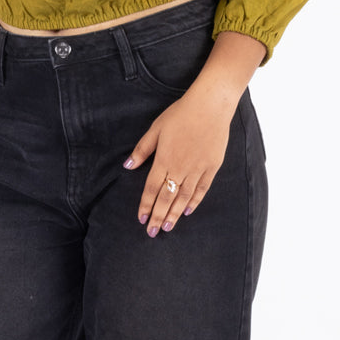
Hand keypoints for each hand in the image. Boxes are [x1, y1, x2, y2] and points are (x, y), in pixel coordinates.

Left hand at [123, 90, 234, 235]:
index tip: (142, 219)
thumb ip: (142, 149)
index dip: (146, 205)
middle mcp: (181, 168)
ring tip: (168, 227)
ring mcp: (198, 169)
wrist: (210, 106)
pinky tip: (188, 211)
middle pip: (167, 198)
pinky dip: (194, 201)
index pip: (152, 188)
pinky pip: (202, 189)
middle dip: (158, 216)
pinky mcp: (212, 166)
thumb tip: (128, 166)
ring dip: (175, 214)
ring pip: (184, 197)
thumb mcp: (156, 129)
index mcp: (165, 159)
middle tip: (152, 233)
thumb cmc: (181, 114)